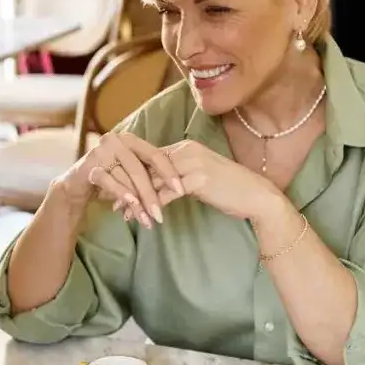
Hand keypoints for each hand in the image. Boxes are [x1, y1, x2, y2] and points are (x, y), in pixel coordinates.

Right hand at [52, 132, 182, 228]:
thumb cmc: (110, 179)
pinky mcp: (89, 166)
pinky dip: (121, 194)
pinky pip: (109, 181)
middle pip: (140, 169)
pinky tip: (131, 206)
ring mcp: (101, 152)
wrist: (75, 186)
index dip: (169, 172)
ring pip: (126, 178)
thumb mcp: (132, 174)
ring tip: (146, 220)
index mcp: (130, 140)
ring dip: (138, 202)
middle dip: (152, 194)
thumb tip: (182, 187)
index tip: (181, 190)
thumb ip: (150, 175)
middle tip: (160, 215)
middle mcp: (116, 141)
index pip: (155, 154)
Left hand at [126, 140, 285, 222]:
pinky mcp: (198, 179)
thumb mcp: (200, 176)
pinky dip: (152, 206)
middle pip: (146, 165)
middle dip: (125, 182)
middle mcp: (187, 150)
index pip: (150, 156)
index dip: (130, 171)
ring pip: (153, 180)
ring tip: (118, 210)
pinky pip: (166, 194)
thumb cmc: (229, 189)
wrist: (257, 196)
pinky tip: (142, 217)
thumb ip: (178, 174)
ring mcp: (192, 163)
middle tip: (107, 196)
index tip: (113, 183)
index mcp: (186, 147)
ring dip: (134, 196)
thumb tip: (156, 182)